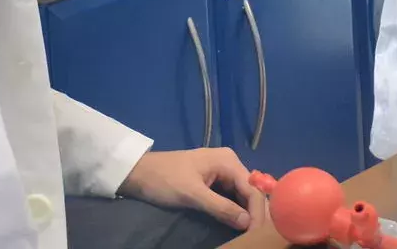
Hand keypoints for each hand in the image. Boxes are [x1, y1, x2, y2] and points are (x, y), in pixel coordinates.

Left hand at [118, 148, 267, 231]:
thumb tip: (247, 223)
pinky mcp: (213, 181)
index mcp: (228, 161)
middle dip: (254, 213)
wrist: (138, 173)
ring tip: (250, 232)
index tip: (257, 234)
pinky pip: (231, 197)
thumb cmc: (164, 179)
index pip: (252, 189)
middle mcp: (229, 164)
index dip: (257, 212)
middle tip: (255, 236)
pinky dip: (235, 210)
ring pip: (242, 195)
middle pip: (249, 191)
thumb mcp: (192, 194)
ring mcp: (221, 172)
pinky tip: (238, 223)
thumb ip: (221, 208)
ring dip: (246, 213)